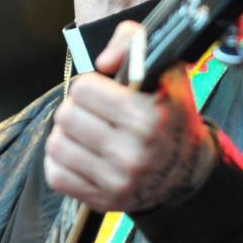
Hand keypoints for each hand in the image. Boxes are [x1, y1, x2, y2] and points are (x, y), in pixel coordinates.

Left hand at [44, 20, 217, 212]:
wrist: (186, 171)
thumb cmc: (169, 114)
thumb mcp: (166, 70)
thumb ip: (133, 42)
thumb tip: (102, 61)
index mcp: (147, 117)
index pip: (83, 89)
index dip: (89, 86)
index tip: (101, 92)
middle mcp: (132, 153)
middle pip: (66, 117)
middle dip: (75, 109)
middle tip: (91, 113)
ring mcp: (116, 181)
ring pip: (56, 146)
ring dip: (65, 135)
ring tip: (84, 133)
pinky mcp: (102, 200)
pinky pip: (56, 175)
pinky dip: (61, 162)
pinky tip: (80, 154)